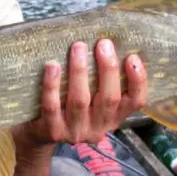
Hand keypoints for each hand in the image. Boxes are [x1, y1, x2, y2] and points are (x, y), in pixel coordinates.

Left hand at [23, 39, 147, 144]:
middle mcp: (99, 127)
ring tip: (78, 47)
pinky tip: (52, 66)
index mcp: (114, 116)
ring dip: (79, 71)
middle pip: (109, 99)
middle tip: (103, 44)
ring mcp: (76, 131)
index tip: (132, 57)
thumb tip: (108, 43)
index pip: (136, 101)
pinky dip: (52, 85)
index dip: (138, 80)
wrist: (39, 132)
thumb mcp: (92, 97)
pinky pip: (52, 106)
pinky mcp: (53, 131)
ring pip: (80, 100)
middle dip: (108, 69)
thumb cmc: (69, 104)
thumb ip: (102, 78)